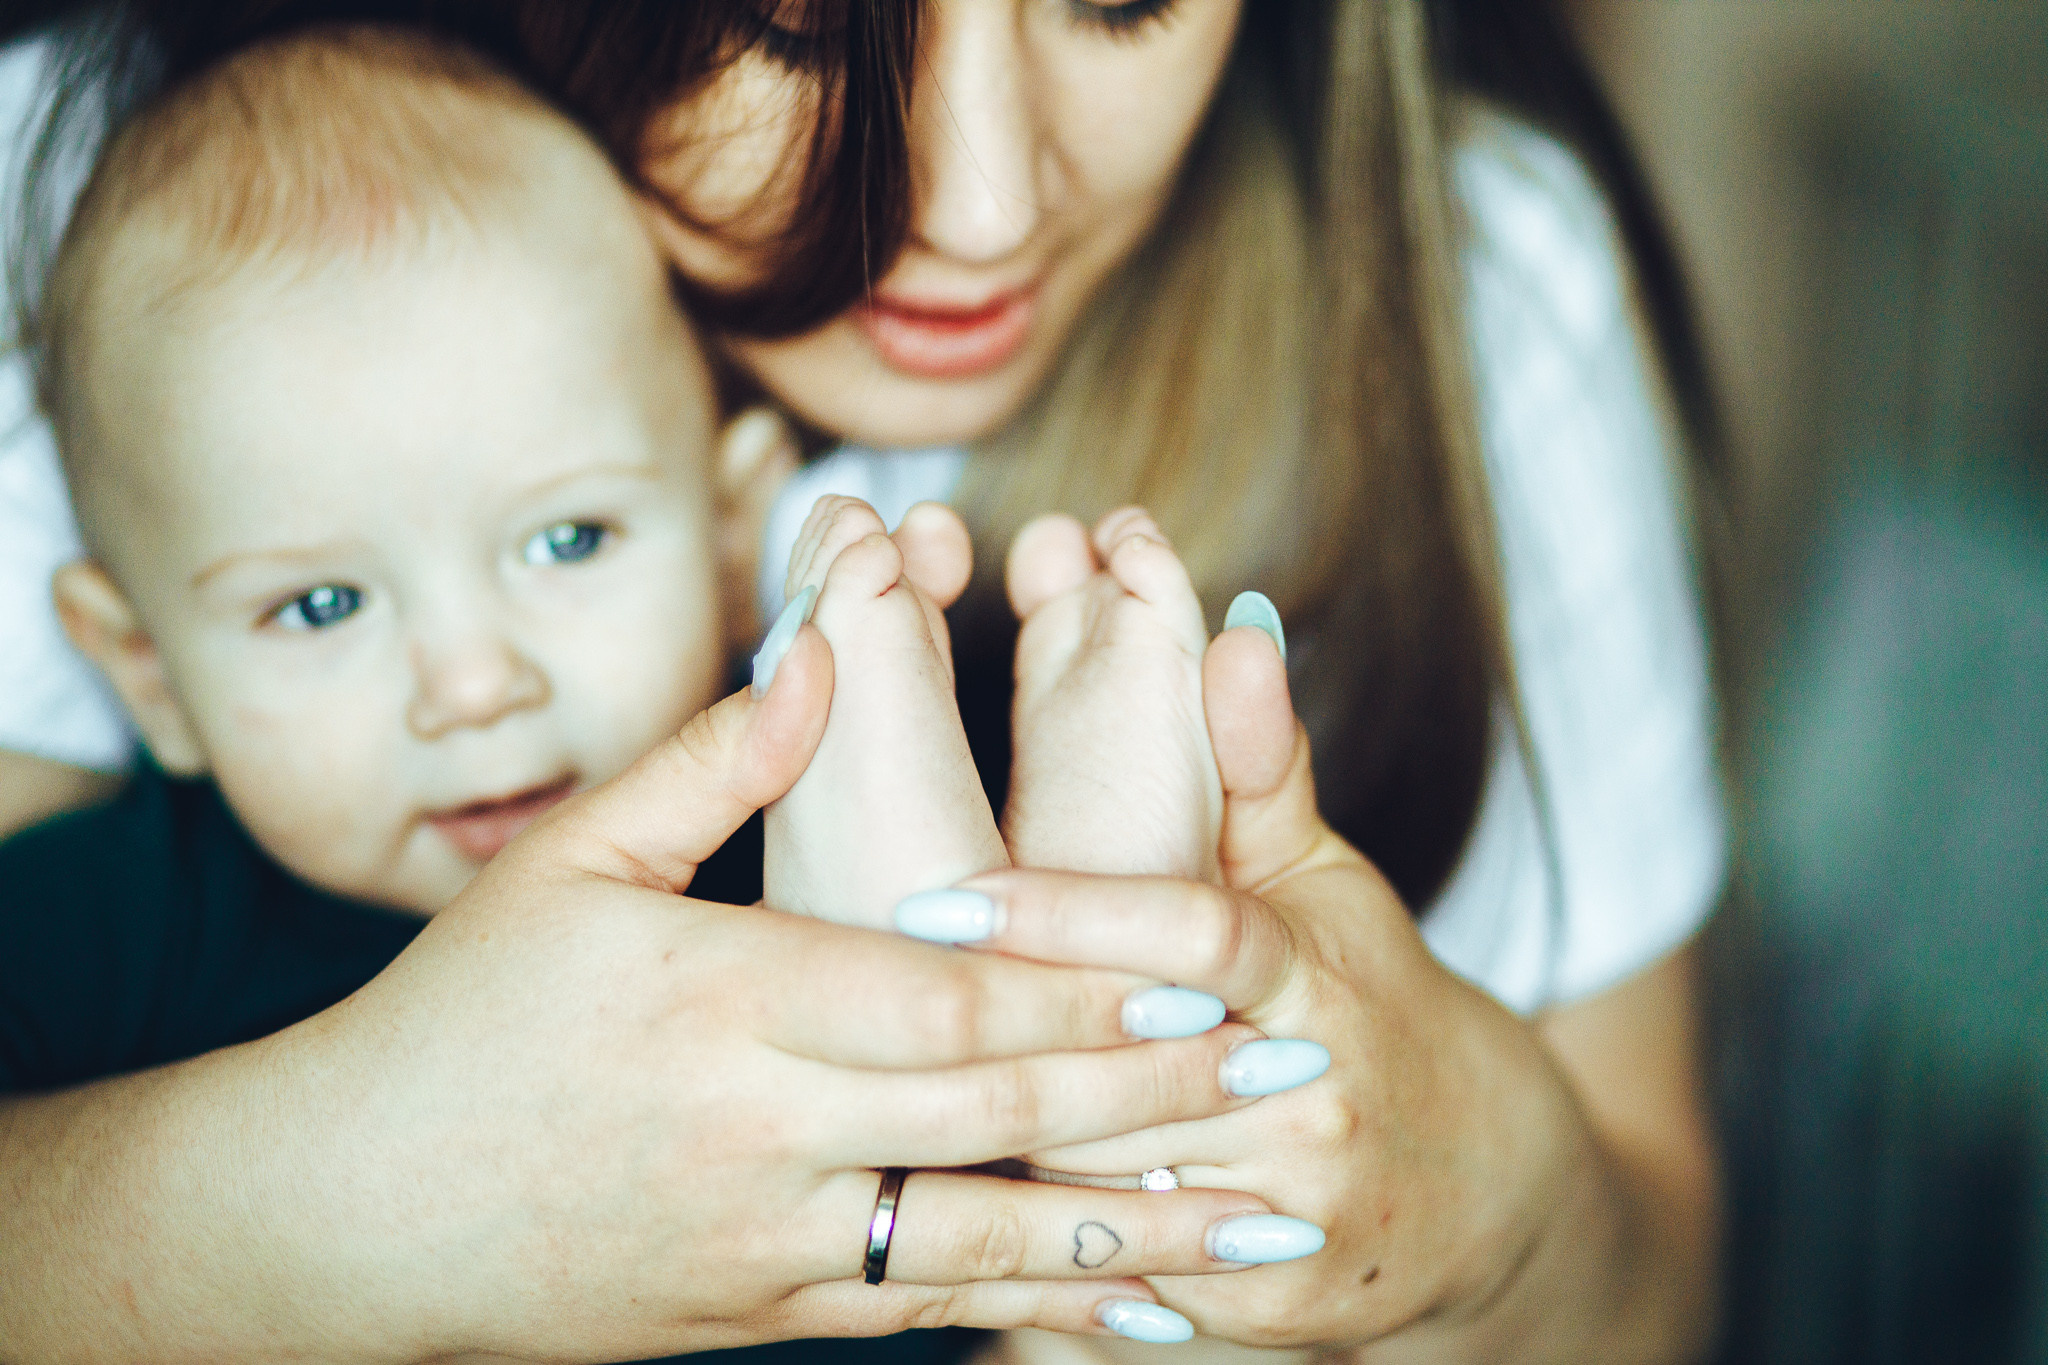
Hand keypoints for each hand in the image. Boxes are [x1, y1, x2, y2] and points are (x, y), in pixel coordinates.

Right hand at [226, 625, 1292, 1361]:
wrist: (348, 1219)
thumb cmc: (456, 1020)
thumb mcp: (567, 863)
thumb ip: (713, 759)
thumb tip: (822, 646)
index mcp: (722, 1005)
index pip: (947, 1001)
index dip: (1087, 991)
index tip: (1209, 973)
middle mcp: (760, 1135)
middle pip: (997, 1119)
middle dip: (1157, 1100)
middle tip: (1293, 1075)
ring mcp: (766, 1245)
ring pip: (985, 1246)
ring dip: (1136, 1242)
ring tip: (1262, 1231)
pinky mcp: (759, 1316)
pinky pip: (923, 1317)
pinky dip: (1036, 1317)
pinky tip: (1130, 1320)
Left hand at [934, 626, 1603, 1352]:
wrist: (1469, 1185)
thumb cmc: (1367, 1000)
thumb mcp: (1323, 881)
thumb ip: (1260, 765)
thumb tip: (1233, 631)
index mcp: (1315, 976)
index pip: (1192, 933)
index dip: (1069, 915)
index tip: (946, 900)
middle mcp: (1309, 1094)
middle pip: (1126, 1069)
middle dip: (1001, 1039)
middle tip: (867, 1004)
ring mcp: (1292, 1210)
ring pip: (1105, 1182)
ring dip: (999, 1144)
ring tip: (879, 1102)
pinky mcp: (1269, 1308)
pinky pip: (1124, 1278)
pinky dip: (1044, 1247)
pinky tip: (953, 1207)